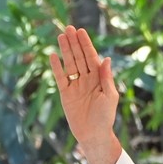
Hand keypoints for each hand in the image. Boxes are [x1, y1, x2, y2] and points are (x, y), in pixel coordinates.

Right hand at [48, 26, 121, 163]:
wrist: (93, 135)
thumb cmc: (105, 117)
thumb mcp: (110, 97)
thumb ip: (107, 78)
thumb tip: (106, 59)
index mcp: (99, 78)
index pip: (91, 57)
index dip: (86, 44)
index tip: (81, 31)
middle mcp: (87, 79)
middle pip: (79, 57)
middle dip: (74, 43)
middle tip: (68, 28)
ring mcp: (75, 86)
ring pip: (69, 64)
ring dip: (65, 50)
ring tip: (60, 36)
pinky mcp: (65, 94)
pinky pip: (60, 78)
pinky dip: (56, 67)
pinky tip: (52, 55)